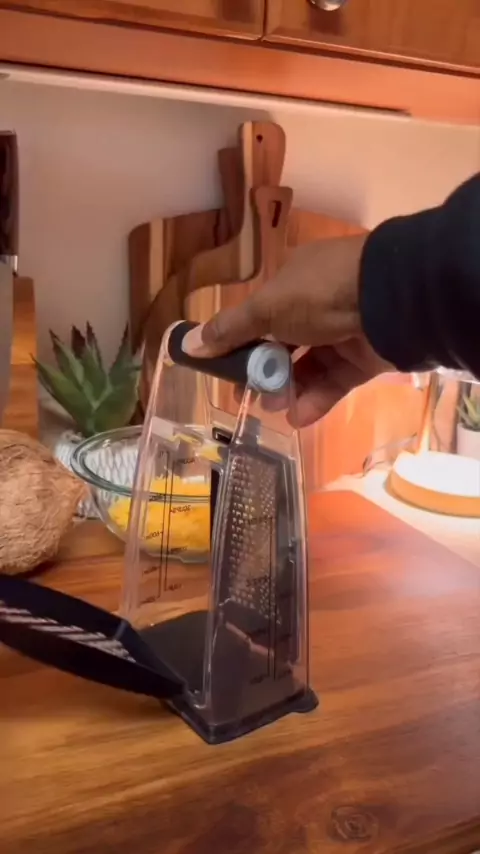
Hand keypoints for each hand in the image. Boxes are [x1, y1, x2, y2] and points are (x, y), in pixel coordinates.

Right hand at [182, 235, 392, 426]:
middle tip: (250, 397)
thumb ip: (229, 330)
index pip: (260, 316)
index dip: (242, 344)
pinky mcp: (364, 359)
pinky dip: (317, 400)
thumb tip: (187, 346)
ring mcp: (343, 332)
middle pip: (283, 345)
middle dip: (265, 373)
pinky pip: (335, 382)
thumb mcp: (266, 308)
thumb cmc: (319, 294)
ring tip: (275, 410)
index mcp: (292, 282)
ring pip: (309, 367)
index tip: (226, 371)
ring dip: (290, 390)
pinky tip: (299, 417)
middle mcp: (317, 305)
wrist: (390, 300)